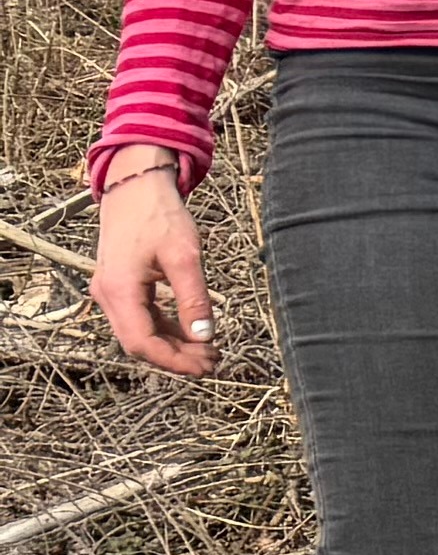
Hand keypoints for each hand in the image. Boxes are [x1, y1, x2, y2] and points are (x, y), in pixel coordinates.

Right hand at [88, 158, 212, 375]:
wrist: (135, 187)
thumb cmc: (159, 216)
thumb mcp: (184, 256)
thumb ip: (194, 298)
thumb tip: (205, 336)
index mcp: (117, 290)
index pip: (142, 342)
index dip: (173, 361)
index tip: (205, 367)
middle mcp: (106, 295)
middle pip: (138, 342)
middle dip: (175, 357)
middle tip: (213, 362)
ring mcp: (110, 291)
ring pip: (140, 332)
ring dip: (172, 345)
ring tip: (209, 351)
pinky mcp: (120, 286)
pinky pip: (141, 317)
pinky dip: (166, 328)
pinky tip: (194, 332)